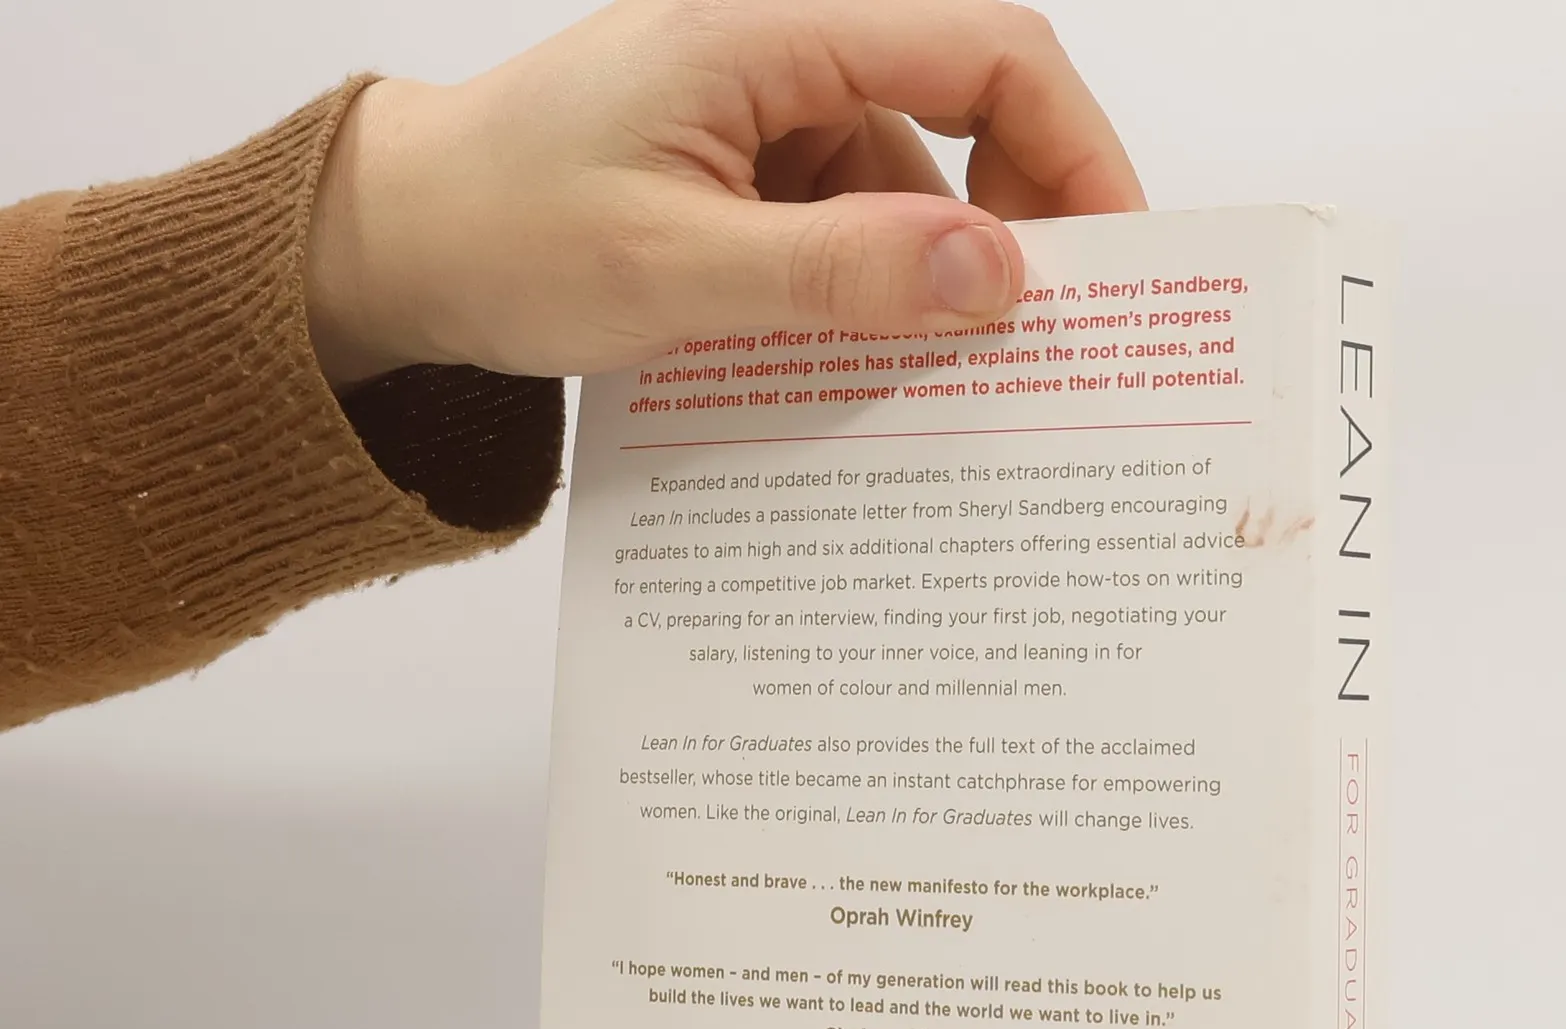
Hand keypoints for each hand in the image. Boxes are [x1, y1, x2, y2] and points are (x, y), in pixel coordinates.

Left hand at [304, 0, 1143, 386]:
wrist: (390, 252)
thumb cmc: (496, 234)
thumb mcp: (673, 271)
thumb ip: (837, 272)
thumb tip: (996, 275)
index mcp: (771, 27)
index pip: (986, 54)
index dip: (1073, 153)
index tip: (1113, 268)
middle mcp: (784, 55)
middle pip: (966, 120)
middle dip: (1016, 235)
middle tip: (1044, 353)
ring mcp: (769, 122)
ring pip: (911, 196)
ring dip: (934, 291)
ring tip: (945, 393)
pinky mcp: (753, 182)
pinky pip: (852, 235)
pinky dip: (874, 303)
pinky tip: (865, 374)